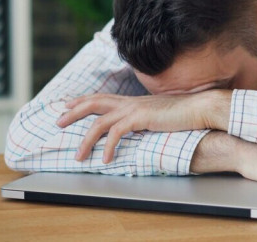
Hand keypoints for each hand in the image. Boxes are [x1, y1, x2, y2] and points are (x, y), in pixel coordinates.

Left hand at [56, 90, 230, 162]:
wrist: (199, 108)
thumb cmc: (183, 113)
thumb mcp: (158, 115)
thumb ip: (145, 118)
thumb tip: (138, 126)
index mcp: (133, 101)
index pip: (101, 97)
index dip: (82, 100)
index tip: (67, 105)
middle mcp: (129, 102)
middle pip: (93, 103)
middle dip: (73, 112)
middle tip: (57, 122)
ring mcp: (134, 109)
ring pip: (99, 122)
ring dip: (86, 140)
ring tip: (79, 156)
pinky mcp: (140, 118)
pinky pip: (116, 133)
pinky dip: (108, 147)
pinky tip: (106, 159)